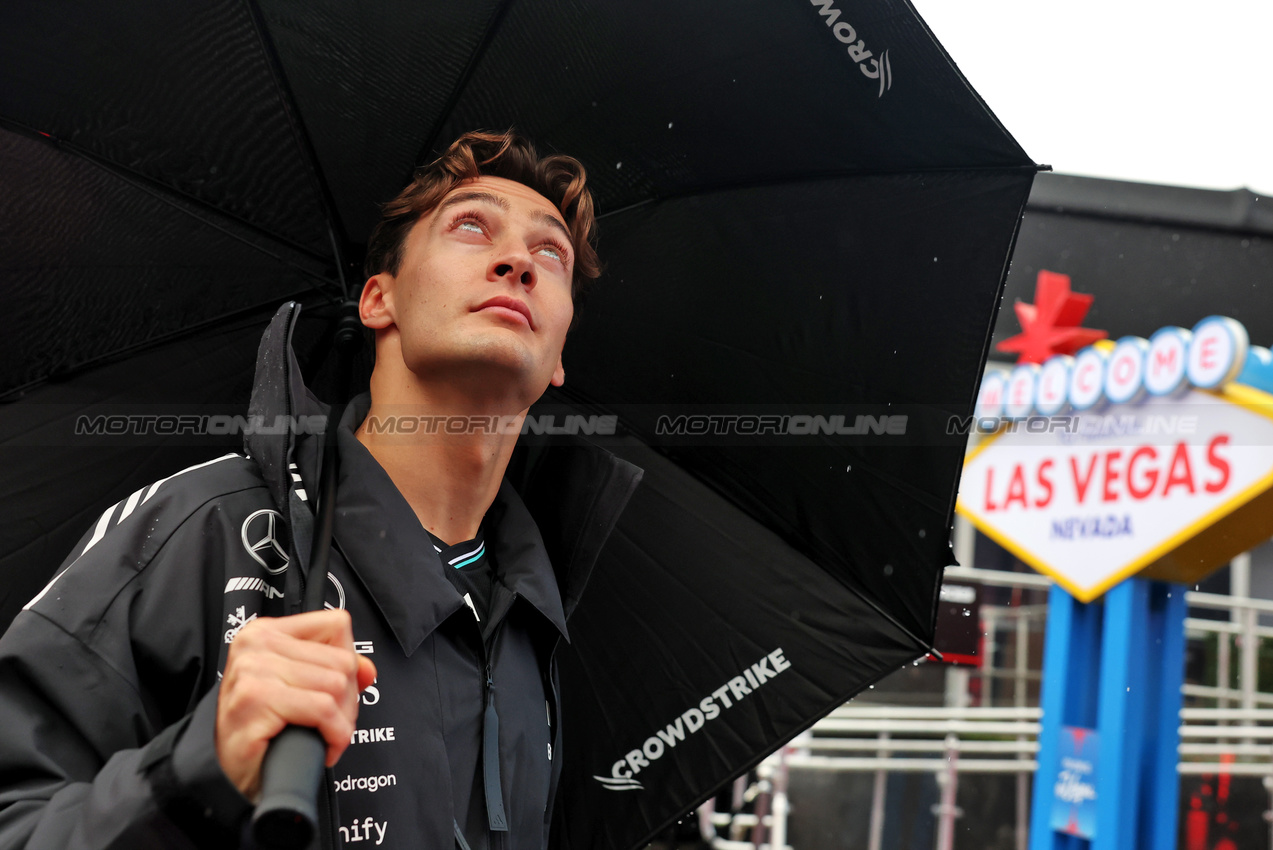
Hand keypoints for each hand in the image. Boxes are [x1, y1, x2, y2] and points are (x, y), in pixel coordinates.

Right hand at [216, 609, 377, 800]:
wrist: (231, 774)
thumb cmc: (263, 730)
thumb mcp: (299, 688)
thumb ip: (336, 669)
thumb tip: (368, 669)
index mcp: (266, 631)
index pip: (336, 625)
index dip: (347, 662)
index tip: (335, 690)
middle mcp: (256, 644)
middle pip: (342, 660)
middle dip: (348, 700)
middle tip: (330, 722)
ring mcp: (254, 669)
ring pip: (336, 685)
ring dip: (342, 721)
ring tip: (324, 734)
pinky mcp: (257, 698)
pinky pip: (323, 709)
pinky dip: (335, 735)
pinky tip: (324, 747)